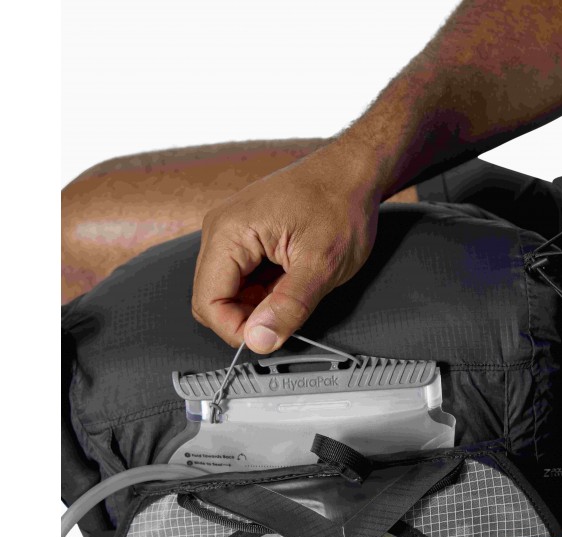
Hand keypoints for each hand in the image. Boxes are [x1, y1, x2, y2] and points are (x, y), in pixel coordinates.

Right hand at [190, 139, 380, 352]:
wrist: (354, 170)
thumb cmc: (341, 202)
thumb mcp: (322, 263)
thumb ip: (289, 306)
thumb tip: (260, 341)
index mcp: (229, 232)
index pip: (207, 303)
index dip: (237, 331)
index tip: (271, 339)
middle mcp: (220, 231)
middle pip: (212, 300)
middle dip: (247, 319)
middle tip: (288, 316)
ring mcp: (231, 234)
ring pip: (228, 293)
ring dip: (259, 306)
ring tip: (295, 291)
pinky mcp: (244, 239)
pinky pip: (242, 280)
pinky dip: (264, 293)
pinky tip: (291, 282)